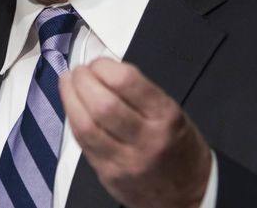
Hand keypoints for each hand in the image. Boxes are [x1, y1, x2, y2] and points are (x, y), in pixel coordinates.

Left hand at [59, 58, 211, 207]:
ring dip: (70, 98)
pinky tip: (72, 106)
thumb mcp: (173, 112)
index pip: (127, 83)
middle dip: (83, 81)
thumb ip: (140, 93)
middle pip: (103, 105)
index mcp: (165, 117)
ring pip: (86, 126)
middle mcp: (145, 139)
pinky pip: (82, 143)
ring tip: (68, 83)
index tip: (98, 62)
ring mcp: (124, 160)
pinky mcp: (107, 174)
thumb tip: (104, 71)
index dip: (104, 67)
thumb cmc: (179, 146)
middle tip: (79, 71)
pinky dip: (73, 119)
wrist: (189, 194)